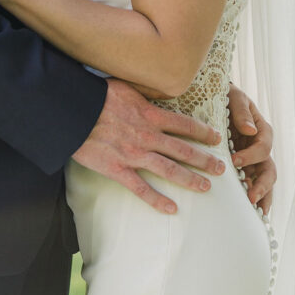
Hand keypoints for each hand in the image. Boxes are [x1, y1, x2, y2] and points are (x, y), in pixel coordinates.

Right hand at [72, 80, 224, 214]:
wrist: (71, 110)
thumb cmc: (95, 94)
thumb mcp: (124, 85)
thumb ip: (142, 93)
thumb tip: (155, 88)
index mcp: (149, 114)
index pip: (184, 124)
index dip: (203, 132)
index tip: (217, 138)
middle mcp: (147, 135)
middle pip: (183, 149)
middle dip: (205, 159)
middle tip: (222, 168)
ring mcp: (133, 154)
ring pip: (169, 170)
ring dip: (190, 179)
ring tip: (206, 187)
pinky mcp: (117, 169)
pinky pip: (141, 188)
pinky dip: (157, 200)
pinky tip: (172, 209)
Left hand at [227, 84, 275, 213]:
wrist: (215, 100)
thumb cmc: (226, 96)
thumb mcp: (234, 98)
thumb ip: (242, 112)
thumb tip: (250, 130)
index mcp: (262, 131)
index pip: (263, 148)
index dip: (251, 156)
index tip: (234, 161)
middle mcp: (261, 148)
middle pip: (269, 171)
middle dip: (262, 186)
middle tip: (251, 198)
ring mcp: (253, 160)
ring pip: (263, 183)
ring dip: (261, 198)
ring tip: (254, 213)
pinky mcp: (243, 168)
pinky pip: (250, 185)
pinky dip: (251, 197)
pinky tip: (248, 212)